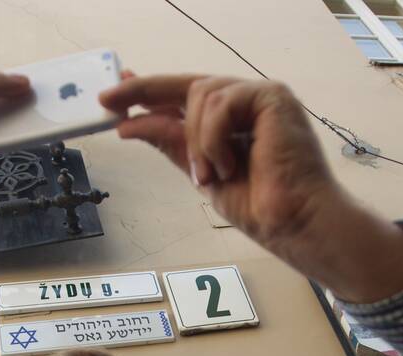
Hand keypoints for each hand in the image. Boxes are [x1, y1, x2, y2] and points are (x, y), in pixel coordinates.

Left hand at [101, 76, 339, 252]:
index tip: (115, 95)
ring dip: (195, 140)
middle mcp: (248, 105)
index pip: (186, 98)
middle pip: (188, 86)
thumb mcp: (200, 173)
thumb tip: (130, 123)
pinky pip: (222, 103)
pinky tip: (229, 164)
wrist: (292, 222)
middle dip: (146, 92)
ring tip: (208, 175)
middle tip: (110, 101)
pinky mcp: (274, 97)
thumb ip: (171, 144)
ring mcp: (262, 98)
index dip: (149, 91)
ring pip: (201, 96)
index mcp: (234, 122)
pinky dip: (215, 137)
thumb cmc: (260, 206)